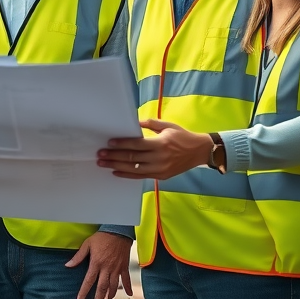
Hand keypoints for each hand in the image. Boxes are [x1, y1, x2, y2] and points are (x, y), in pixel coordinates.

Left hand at [66, 232, 133, 298]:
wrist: (118, 230)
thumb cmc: (102, 236)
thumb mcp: (87, 244)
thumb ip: (78, 256)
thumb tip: (68, 265)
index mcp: (96, 263)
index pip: (89, 280)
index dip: (84, 291)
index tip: (80, 298)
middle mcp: (107, 268)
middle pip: (102, 287)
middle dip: (99, 297)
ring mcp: (116, 268)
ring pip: (114, 286)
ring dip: (111, 294)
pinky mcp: (124, 266)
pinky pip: (126, 279)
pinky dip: (128, 287)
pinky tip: (129, 294)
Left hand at [97, 119, 212, 179]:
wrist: (199, 152)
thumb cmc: (183, 136)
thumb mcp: (168, 126)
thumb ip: (150, 124)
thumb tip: (134, 123)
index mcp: (160, 144)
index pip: (136, 145)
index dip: (121, 144)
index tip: (109, 143)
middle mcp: (159, 158)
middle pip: (132, 158)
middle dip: (114, 156)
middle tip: (100, 154)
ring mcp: (159, 169)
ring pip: (134, 169)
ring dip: (116, 166)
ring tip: (103, 163)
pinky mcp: (160, 176)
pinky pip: (140, 176)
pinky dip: (127, 175)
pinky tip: (116, 172)